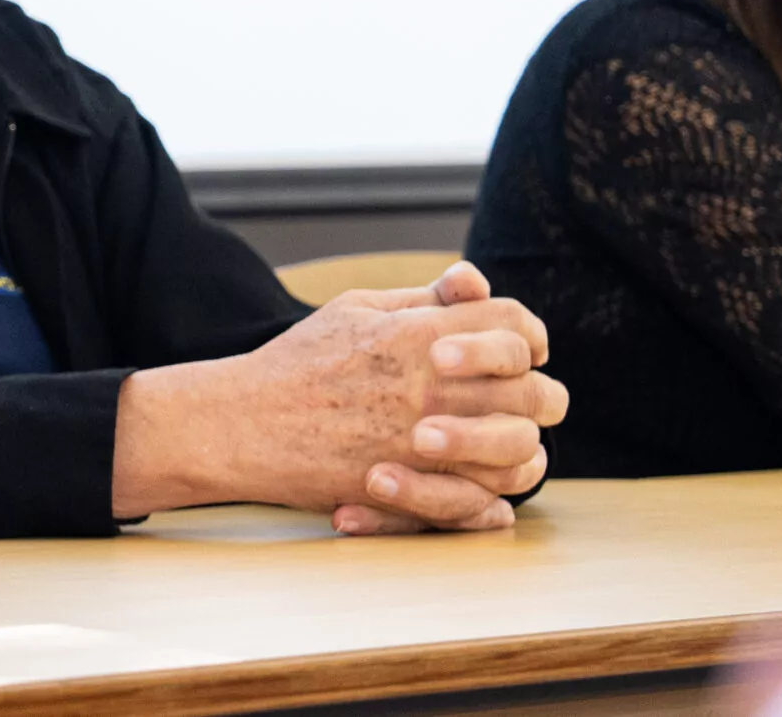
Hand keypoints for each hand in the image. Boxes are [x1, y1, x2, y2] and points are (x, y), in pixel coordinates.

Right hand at [112, 261, 567, 532]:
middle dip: (535, 391)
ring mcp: (426, 441)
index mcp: (420, 334)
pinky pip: (488, 498)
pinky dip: (496, 492)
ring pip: (523, 449)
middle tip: (520, 398)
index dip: (527, 334)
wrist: (246, 425)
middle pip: (535, 389)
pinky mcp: (415, 489)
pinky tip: (482, 480)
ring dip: (521, 444)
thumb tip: (473, 284)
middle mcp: (432, 386)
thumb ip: (421, 298)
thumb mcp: (356, 309)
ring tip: (503, 441)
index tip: (520, 349)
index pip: (514, 324)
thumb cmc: (298, 363)